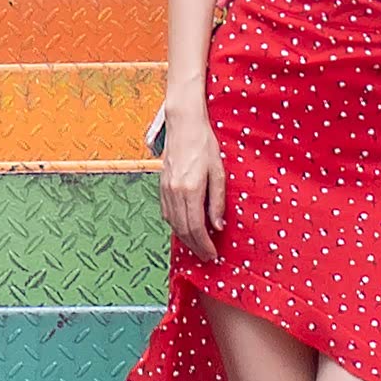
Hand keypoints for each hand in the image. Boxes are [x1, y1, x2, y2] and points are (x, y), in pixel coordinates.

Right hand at [159, 100, 224, 247]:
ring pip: (173, 223)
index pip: (196, 227)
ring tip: (197, 247)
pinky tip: (184, 228)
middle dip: (195, 247)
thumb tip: (217, 226)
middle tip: (206, 256)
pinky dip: (175, 225)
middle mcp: (175, 192)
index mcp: (191, 190)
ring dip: (185, 239)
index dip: (204, 245)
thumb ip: (217, 201)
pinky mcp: (162, 184)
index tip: (213, 255)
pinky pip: (166, 212)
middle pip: (183, 229)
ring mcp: (166, 188)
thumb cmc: (205, 144)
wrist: (184, 124)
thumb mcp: (219, 172)